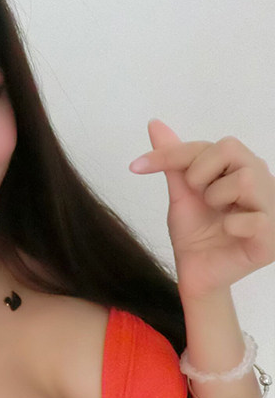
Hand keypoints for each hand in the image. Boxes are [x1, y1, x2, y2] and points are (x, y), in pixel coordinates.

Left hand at [129, 119, 274, 299]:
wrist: (197, 274)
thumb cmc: (195, 233)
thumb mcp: (180, 194)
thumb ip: (174, 160)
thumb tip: (155, 123)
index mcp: (240, 167)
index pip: (209, 145)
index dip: (170, 154)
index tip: (137, 166)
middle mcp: (261, 180)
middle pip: (230, 148)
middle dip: (200, 173)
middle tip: (199, 197)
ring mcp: (271, 206)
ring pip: (244, 179)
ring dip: (216, 199)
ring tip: (217, 216)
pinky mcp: (272, 236)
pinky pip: (250, 219)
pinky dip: (229, 226)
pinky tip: (228, 234)